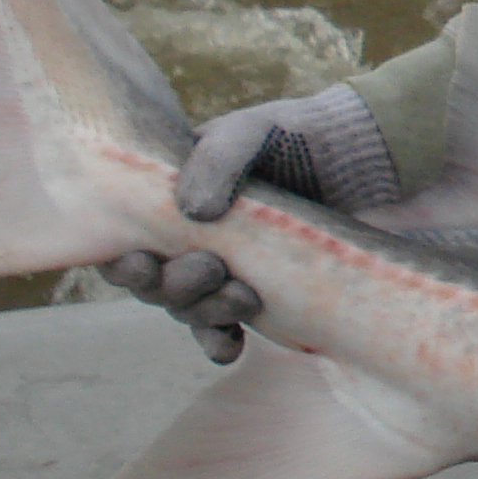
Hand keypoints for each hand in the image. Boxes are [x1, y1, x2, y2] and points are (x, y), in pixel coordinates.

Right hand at [104, 84, 399, 361]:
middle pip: (154, 283)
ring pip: (187, 307)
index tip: (142, 264)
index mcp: (166, 198)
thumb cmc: (293, 135)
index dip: (121, 261)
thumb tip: (192, 212)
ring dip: (204, 311)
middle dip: (175, 285)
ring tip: (243, 297)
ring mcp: (220, 267)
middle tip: (211, 268)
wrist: (356, 159)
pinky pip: (223, 326)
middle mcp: (185, 238)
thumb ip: (219, 157)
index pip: (122, 240)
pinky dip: (219, 341)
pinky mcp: (255, 290)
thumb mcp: (252, 131)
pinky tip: (230, 347)